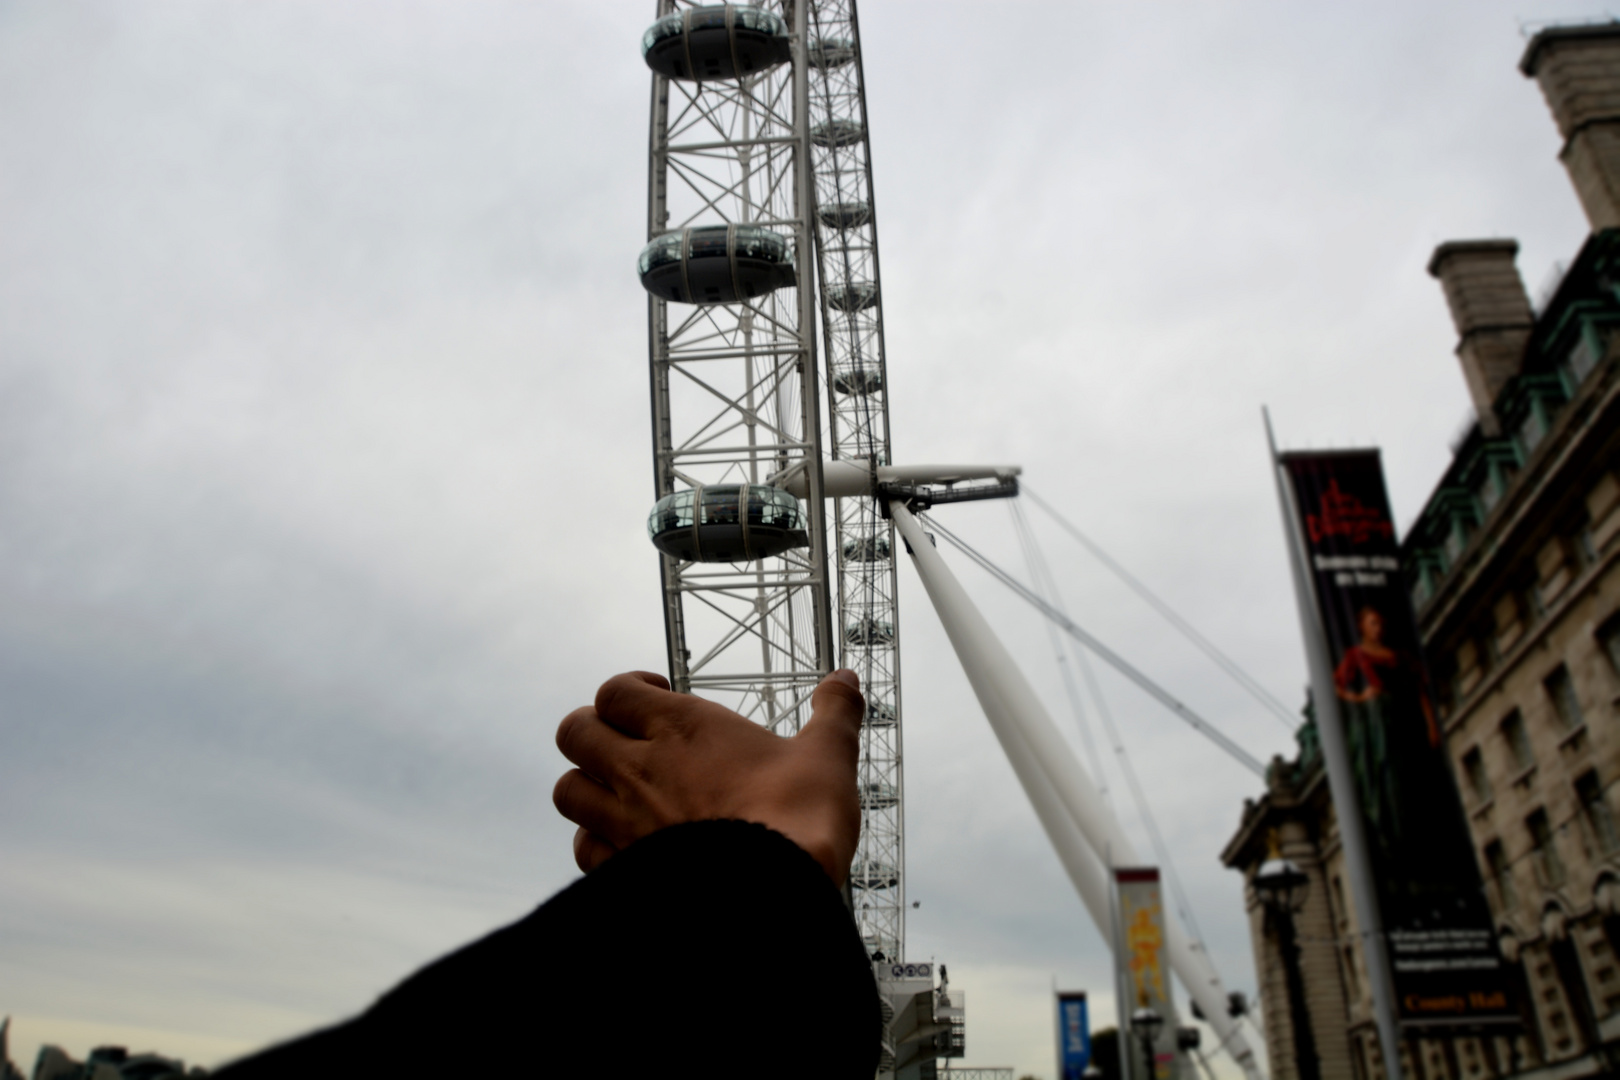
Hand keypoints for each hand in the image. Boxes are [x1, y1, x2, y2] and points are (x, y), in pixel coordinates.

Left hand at [553, 669, 864, 884]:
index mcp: (682, 727)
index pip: (615, 690)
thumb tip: (846, 678)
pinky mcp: (624, 871)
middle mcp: (641, 769)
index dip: (628, 691)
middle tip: (628, 742)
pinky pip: (583, 849)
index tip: (656, 699)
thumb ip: (834, 712)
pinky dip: (596, 843)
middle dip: (594, 731)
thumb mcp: (828, 755)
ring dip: (588, 786)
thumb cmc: (800, 818)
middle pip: (573, 732)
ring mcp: (625, 822)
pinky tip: (627, 845)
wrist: (772, 896)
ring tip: (621, 792)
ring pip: (567, 790)